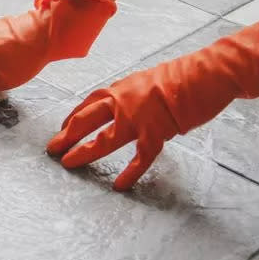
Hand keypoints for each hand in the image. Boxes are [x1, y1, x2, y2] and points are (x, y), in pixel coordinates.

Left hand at [47, 15, 258, 189]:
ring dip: (85, 152)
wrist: (207, 73)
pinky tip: (120, 185)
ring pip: (104, 139)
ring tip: (70, 163)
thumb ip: (131, 95)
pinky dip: (130, 172)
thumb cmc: (182, 75)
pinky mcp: (157, 132)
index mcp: (120, 88)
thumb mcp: (146, 80)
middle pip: (86, 120)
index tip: (62, 129)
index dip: (71, 118)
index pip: (87, 104)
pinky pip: (139, 157)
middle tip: (51, 148)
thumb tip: (121, 105)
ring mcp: (138, 118)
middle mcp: (123, 102)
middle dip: (66, 135)